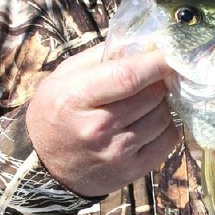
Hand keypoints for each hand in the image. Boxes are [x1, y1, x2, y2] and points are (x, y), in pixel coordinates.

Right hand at [26, 42, 179, 197]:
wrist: (46, 167)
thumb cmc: (56, 113)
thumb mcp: (63, 77)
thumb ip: (100, 56)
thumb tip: (142, 43)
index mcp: (75, 98)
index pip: (128, 76)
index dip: (155, 62)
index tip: (167, 54)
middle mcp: (97, 128)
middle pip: (151, 95)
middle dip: (157, 82)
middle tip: (150, 80)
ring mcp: (116, 153)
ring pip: (163, 117)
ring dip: (161, 105)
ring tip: (144, 104)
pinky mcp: (132, 171)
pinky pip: (169, 141)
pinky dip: (165, 128)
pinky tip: (149, 124)